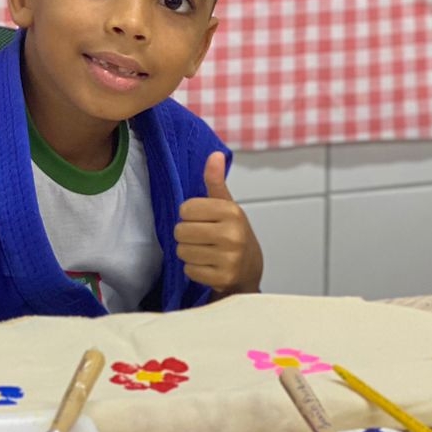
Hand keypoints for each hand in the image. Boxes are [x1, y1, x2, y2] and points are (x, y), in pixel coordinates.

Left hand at [174, 151, 262, 296]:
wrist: (250, 269)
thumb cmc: (234, 233)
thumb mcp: (227, 205)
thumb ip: (216, 181)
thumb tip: (215, 154)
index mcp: (231, 212)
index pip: (185, 209)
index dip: (189, 215)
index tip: (202, 219)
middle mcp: (232, 234)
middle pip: (181, 231)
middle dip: (187, 235)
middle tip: (202, 238)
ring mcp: (229, 258)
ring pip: (183, 251)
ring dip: (189, 252)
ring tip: (205, 251)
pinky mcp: (223, 278)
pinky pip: (190, 270)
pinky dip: (194, 269)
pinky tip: (208, 266)